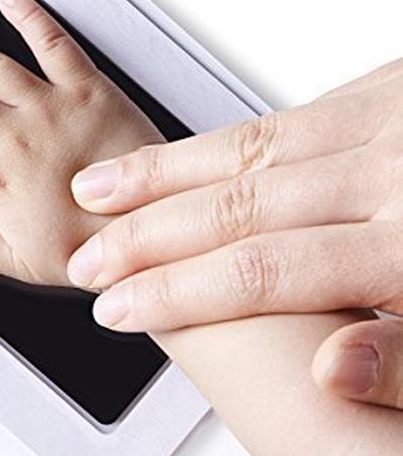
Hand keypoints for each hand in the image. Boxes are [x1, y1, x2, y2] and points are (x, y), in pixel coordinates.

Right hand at [67, 60, 402, 407]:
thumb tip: (333, 369)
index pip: (265, 268)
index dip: (179, 291)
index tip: (119, 307)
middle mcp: (388, 166)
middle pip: (235, 203)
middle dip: (146, 233)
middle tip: (84, 253)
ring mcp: (384, 116)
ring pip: (242, 148)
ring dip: (162, 173)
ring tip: (99, 189)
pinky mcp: (387, 86)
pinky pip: (279, 116)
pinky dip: (216, 140)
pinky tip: (180, 156)